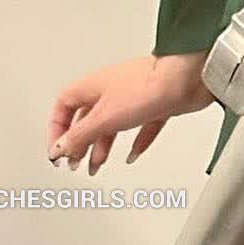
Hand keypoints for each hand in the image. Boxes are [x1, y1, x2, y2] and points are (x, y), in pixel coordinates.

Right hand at [46, 52, 214, 175]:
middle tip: (74, 163)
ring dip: (102, 146)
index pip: (64, 105)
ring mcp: (135, 96)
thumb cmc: (148, 86)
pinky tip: (133, 154)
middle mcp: (112, 89)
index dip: (56, 129)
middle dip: (79, 142)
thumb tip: (59, 148)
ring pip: (111, 124)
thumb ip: (80, 134)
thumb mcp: (104, 116)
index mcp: (94, 86)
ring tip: (97, 165)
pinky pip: (140, 126)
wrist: (187, 78)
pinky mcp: (156, 105)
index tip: (57, 151)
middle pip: (86, 117)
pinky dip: (134, 142)